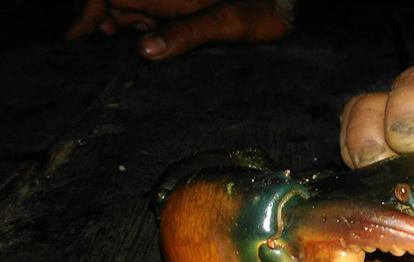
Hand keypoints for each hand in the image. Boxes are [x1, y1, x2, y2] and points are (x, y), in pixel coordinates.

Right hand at [65, 0, 290, 59]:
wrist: (285, 2)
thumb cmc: (263, 8)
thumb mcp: (229, 23)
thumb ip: (188, 33)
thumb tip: (145, 51)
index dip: (87, 10)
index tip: (75, 35)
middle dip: (102, 18)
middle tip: (109, 44)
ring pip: (131, 6)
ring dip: (123, 24)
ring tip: (137, 45)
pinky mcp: (182, 5)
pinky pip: (151, 12)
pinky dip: (143, 25)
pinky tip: (154, 41)